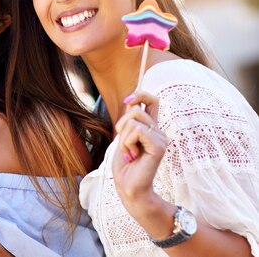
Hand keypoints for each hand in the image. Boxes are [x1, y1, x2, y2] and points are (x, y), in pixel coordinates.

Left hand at [112, 91, 167, 210]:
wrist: (129, 188)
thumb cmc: (125, 166)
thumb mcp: (124, 138)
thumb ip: (129, 121)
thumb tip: (131, 101)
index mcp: (150, 128)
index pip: (152, 101)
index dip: (140, 94)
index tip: (127, 101)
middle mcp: (158, 131)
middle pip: (136, 109)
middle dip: (121, 126)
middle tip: (125, 145)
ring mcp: (161, 138)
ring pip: (133, 121)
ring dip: (124, 138)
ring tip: (130, 153)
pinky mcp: (159, 146)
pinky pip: (137, 131)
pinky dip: (128, 143)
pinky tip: (133, 156)